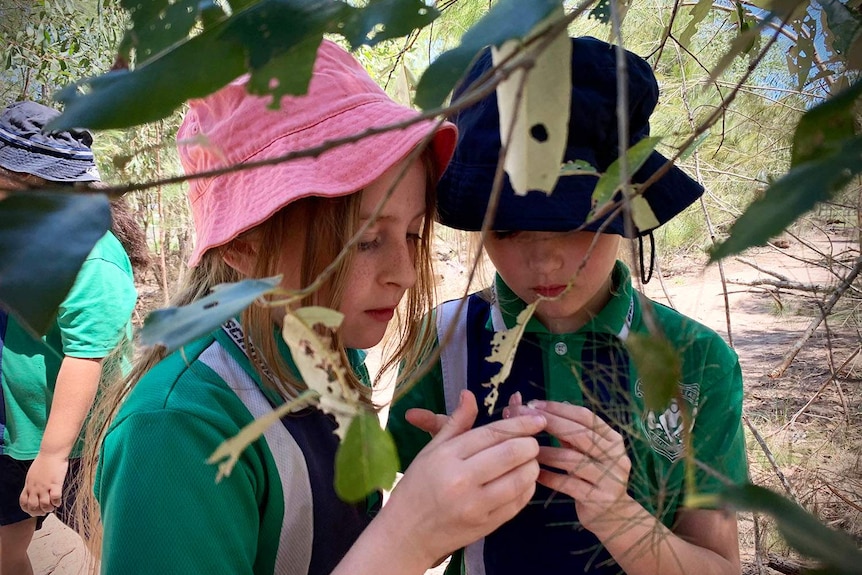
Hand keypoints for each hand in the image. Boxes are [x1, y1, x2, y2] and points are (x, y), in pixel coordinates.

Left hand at [20, 452, 68, 516]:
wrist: (52, 452)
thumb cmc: (44, 460)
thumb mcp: (33, 473)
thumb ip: (32, 483)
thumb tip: (34, 491)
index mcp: (29, 485)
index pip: (23, 502)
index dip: (27, 509)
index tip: (33, 511)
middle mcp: (35, 488)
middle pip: (33, 506)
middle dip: (38, 512)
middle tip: (44, 512)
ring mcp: (45, 486)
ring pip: (44, 505)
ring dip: (48, 509)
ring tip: (52, 507)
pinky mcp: (55, 484)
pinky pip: (55, 498)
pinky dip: (57, 502)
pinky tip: (58, 502)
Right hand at [385, 390, 545, 564]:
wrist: (408, 533)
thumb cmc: (418, 486)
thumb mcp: (431, 450)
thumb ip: (456, 423)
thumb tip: (470, 394)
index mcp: (447, 457)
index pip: (492, 434)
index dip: (520, 424)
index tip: (537, 419)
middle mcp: (462, 480)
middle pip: (511, 454)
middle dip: (530, 443)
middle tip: (533, 440)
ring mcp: (476, 506)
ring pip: (521, 479)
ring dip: (532, 465)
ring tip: (529, 459)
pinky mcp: (487, 526)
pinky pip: (519, 502)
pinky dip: (528, 487)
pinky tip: (523, 479)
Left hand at [523, 400, 632, 531]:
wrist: (614, 516)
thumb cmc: (594, 478)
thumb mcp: (586, 452)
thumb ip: (569, 432)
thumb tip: (543, 406)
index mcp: (613, 439)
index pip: (585, 416)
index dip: (559, 409)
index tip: (533, 404)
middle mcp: (615, 456)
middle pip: (579, 434)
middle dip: (549, 423)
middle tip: (523, 418)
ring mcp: (610, 478)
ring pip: (572, 460)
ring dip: (545, 452)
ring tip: (523, 448)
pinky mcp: (598, 498)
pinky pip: (568, 484)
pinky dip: (548, 476)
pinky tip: (533, 473)